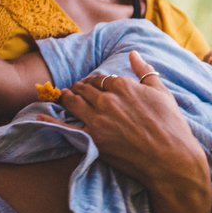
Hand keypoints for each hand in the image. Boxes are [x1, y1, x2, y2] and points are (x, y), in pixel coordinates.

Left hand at [61, 51, 206, 191]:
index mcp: (124, 86)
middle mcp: (107, 99)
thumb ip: (145, 71)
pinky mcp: (93, 139)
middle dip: (79, 88)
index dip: (95, 81)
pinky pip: (66, 128)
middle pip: (85, 89)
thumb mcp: (162, 93)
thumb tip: (133, 54)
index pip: (101, 79)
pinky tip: (39, 116)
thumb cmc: (171, 126)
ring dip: (66, 98)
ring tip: (63, 97)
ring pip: (74, 103)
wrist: (171, 158)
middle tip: (74, 90)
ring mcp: (98, 119)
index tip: (92, 83)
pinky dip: (50, 121)